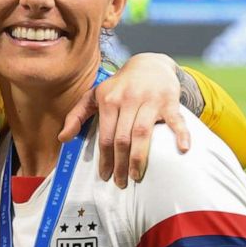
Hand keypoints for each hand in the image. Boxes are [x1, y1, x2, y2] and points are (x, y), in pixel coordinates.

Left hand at [59, 52, 190, 187]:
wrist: (150, 64)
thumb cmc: (120, 86)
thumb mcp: (95, 95)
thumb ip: (77, 115)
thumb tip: (63, 138)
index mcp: (109, 99)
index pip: (106, 136)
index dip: (105, 159)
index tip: (105, 176)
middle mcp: (128, 99)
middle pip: (123, 138)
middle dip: (120, 164)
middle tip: (121, 183)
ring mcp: (150, 100)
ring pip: (143, 133)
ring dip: (139, 158)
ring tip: (136, 176)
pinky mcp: (170, 100)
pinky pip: (176, 119)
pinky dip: (181, 134)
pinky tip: (182, 149)